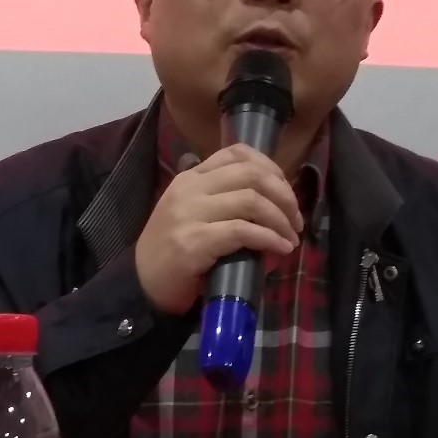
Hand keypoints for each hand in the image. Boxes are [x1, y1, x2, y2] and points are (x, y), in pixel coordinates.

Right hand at [134, 144, 303, 314]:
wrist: (141, 285)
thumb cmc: (173, 251)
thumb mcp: (193, 214)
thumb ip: (222, 200)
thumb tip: (273, 202)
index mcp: (190, 177)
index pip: (237, 152)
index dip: (271, 167)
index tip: (286, 191)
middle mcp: (189, 188)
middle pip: (251, 174)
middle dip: (284, 195)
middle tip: (295, 219)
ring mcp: (189, 214)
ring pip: (251, 200)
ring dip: (281, 219)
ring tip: (291, 238)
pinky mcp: (193, 242)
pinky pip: (242, 231)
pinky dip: (269, 239)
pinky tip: (279, 249)